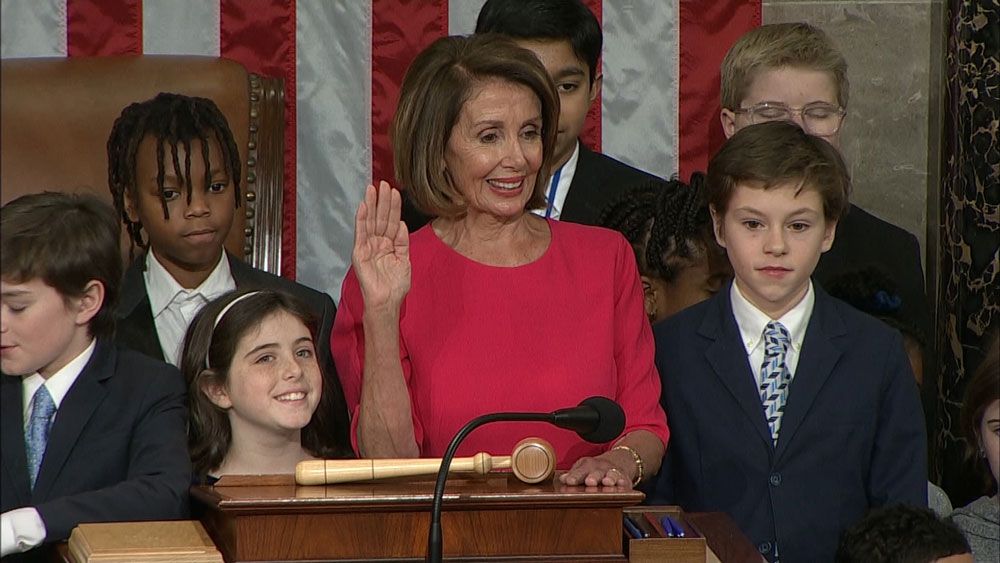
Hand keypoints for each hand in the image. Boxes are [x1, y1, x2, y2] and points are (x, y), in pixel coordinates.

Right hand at [353, 181, 409, 310]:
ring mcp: (367, 247)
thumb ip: (402, 242)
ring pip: (371, 222)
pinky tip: (363, 207)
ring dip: (371, 205)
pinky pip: (361, 234)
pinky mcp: (359, 253)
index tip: (395, 191)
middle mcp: (377, 243)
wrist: (387, 302)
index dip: (393, 207)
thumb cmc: (395, 285)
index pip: (390, 221)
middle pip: (380, 218)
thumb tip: (400, 223)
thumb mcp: (404, 259)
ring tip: (373, 188)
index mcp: (388, 244)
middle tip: (383, 183)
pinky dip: (362, 220)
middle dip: (382, 201)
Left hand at [559, 451, 634, 487]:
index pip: (579, 472)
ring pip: (611, 475)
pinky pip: (624, 480)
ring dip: (609, 479)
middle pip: (596, 473)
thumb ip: (573, 475)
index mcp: (587, 466)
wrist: (617, 461)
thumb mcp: (583, 468)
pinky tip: (622, 484)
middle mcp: (600, 468)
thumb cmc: (595, 469)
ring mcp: (613, 472)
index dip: (574, 477)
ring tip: (607, 482)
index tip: (569, 481)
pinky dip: (623, 482)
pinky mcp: (624, 479)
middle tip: (589, 482)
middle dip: (593, 477)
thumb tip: (562, 479)